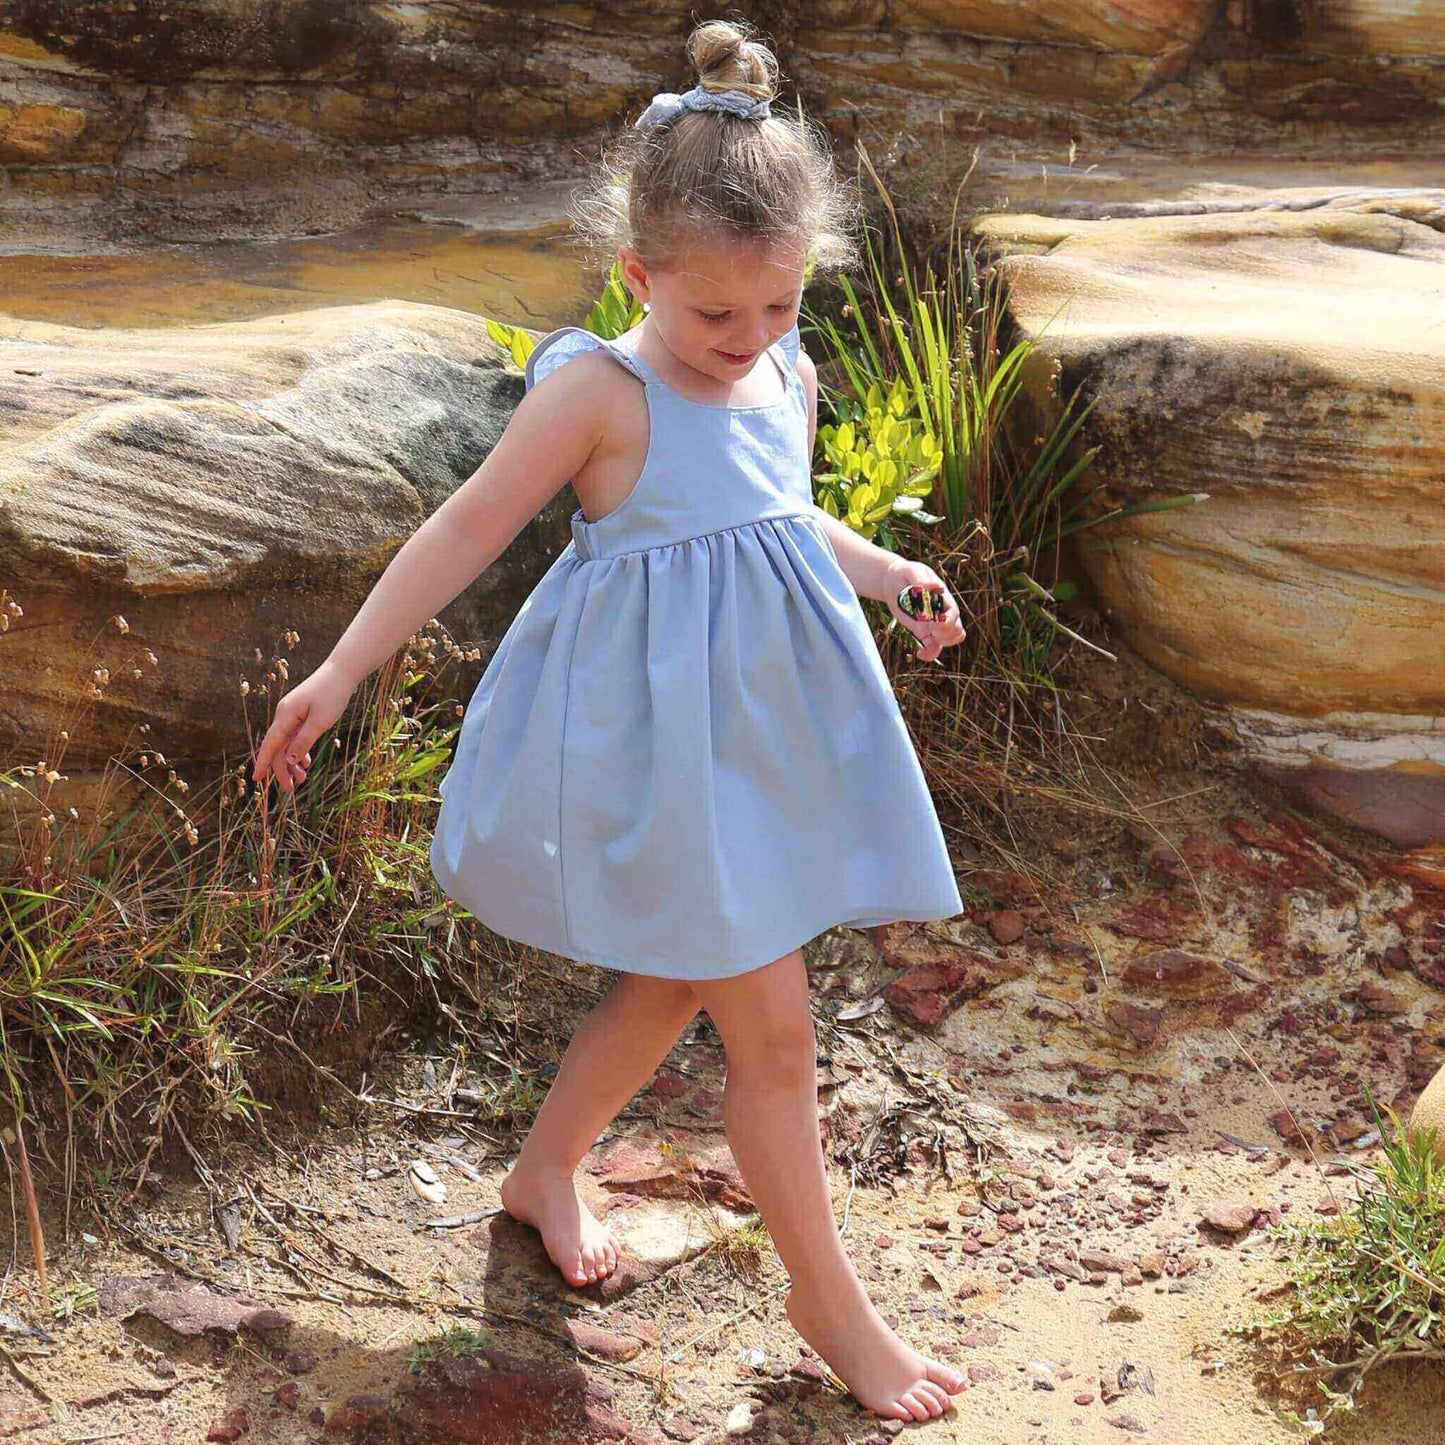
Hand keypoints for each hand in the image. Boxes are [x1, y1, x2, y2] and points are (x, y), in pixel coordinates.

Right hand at [252, 662, 354, 793]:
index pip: (270, 744)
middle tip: (292, 789)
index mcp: (286, 716)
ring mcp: (292, 715)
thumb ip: (304, 741)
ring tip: (302, 779)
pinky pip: (294, 737)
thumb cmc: (332, 694)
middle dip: (283, 769)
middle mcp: (284, 715)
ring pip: (287, 744)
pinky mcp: (300, 715)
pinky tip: (305, 763)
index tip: (257, 780)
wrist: (341, 672)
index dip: (263, 763)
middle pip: (278, 747)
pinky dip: (299, 751)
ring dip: (292, 762)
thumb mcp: (320, 721)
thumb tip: (290, 760)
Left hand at [883, 559, 965, 663]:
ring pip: (950, 640)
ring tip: (925, 639)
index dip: (947, 623)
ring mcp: (934, 623)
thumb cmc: (905, 573)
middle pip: (957, 630)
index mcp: (943, 597)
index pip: (954, 613)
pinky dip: (930, 654)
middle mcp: (942, 612)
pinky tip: (919, 653)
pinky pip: (934, 647)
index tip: (934, 625)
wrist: (893, 581)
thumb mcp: (911, 571)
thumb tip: (935, 587)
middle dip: (945, 635)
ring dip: (940, 644)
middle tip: (929, 631)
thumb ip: (921, 579)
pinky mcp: (924, 632)